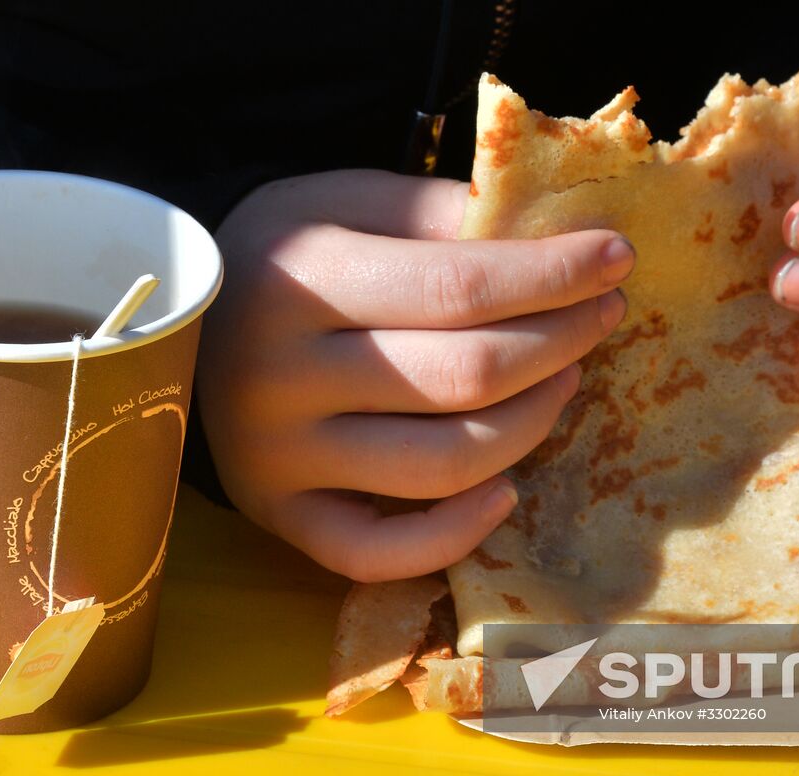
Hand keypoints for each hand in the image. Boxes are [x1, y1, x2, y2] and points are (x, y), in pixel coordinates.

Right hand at [197, 170, 631, 580]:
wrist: (182, 319)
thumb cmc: (288, 252)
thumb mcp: (347, 200)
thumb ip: (440, 216)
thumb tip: (557, 241)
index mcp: (300, 277)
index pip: (458, 286)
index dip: (553, 276)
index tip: (615, 257)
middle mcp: (280, 374)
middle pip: (464, 377)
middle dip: (560, 342)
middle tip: (603, 315)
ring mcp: (277, 456)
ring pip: (443, 466)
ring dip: (532, 425)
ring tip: (566, 379)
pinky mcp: (279, 515)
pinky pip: (378, 553)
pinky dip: (456, 533)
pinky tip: (508, 488)